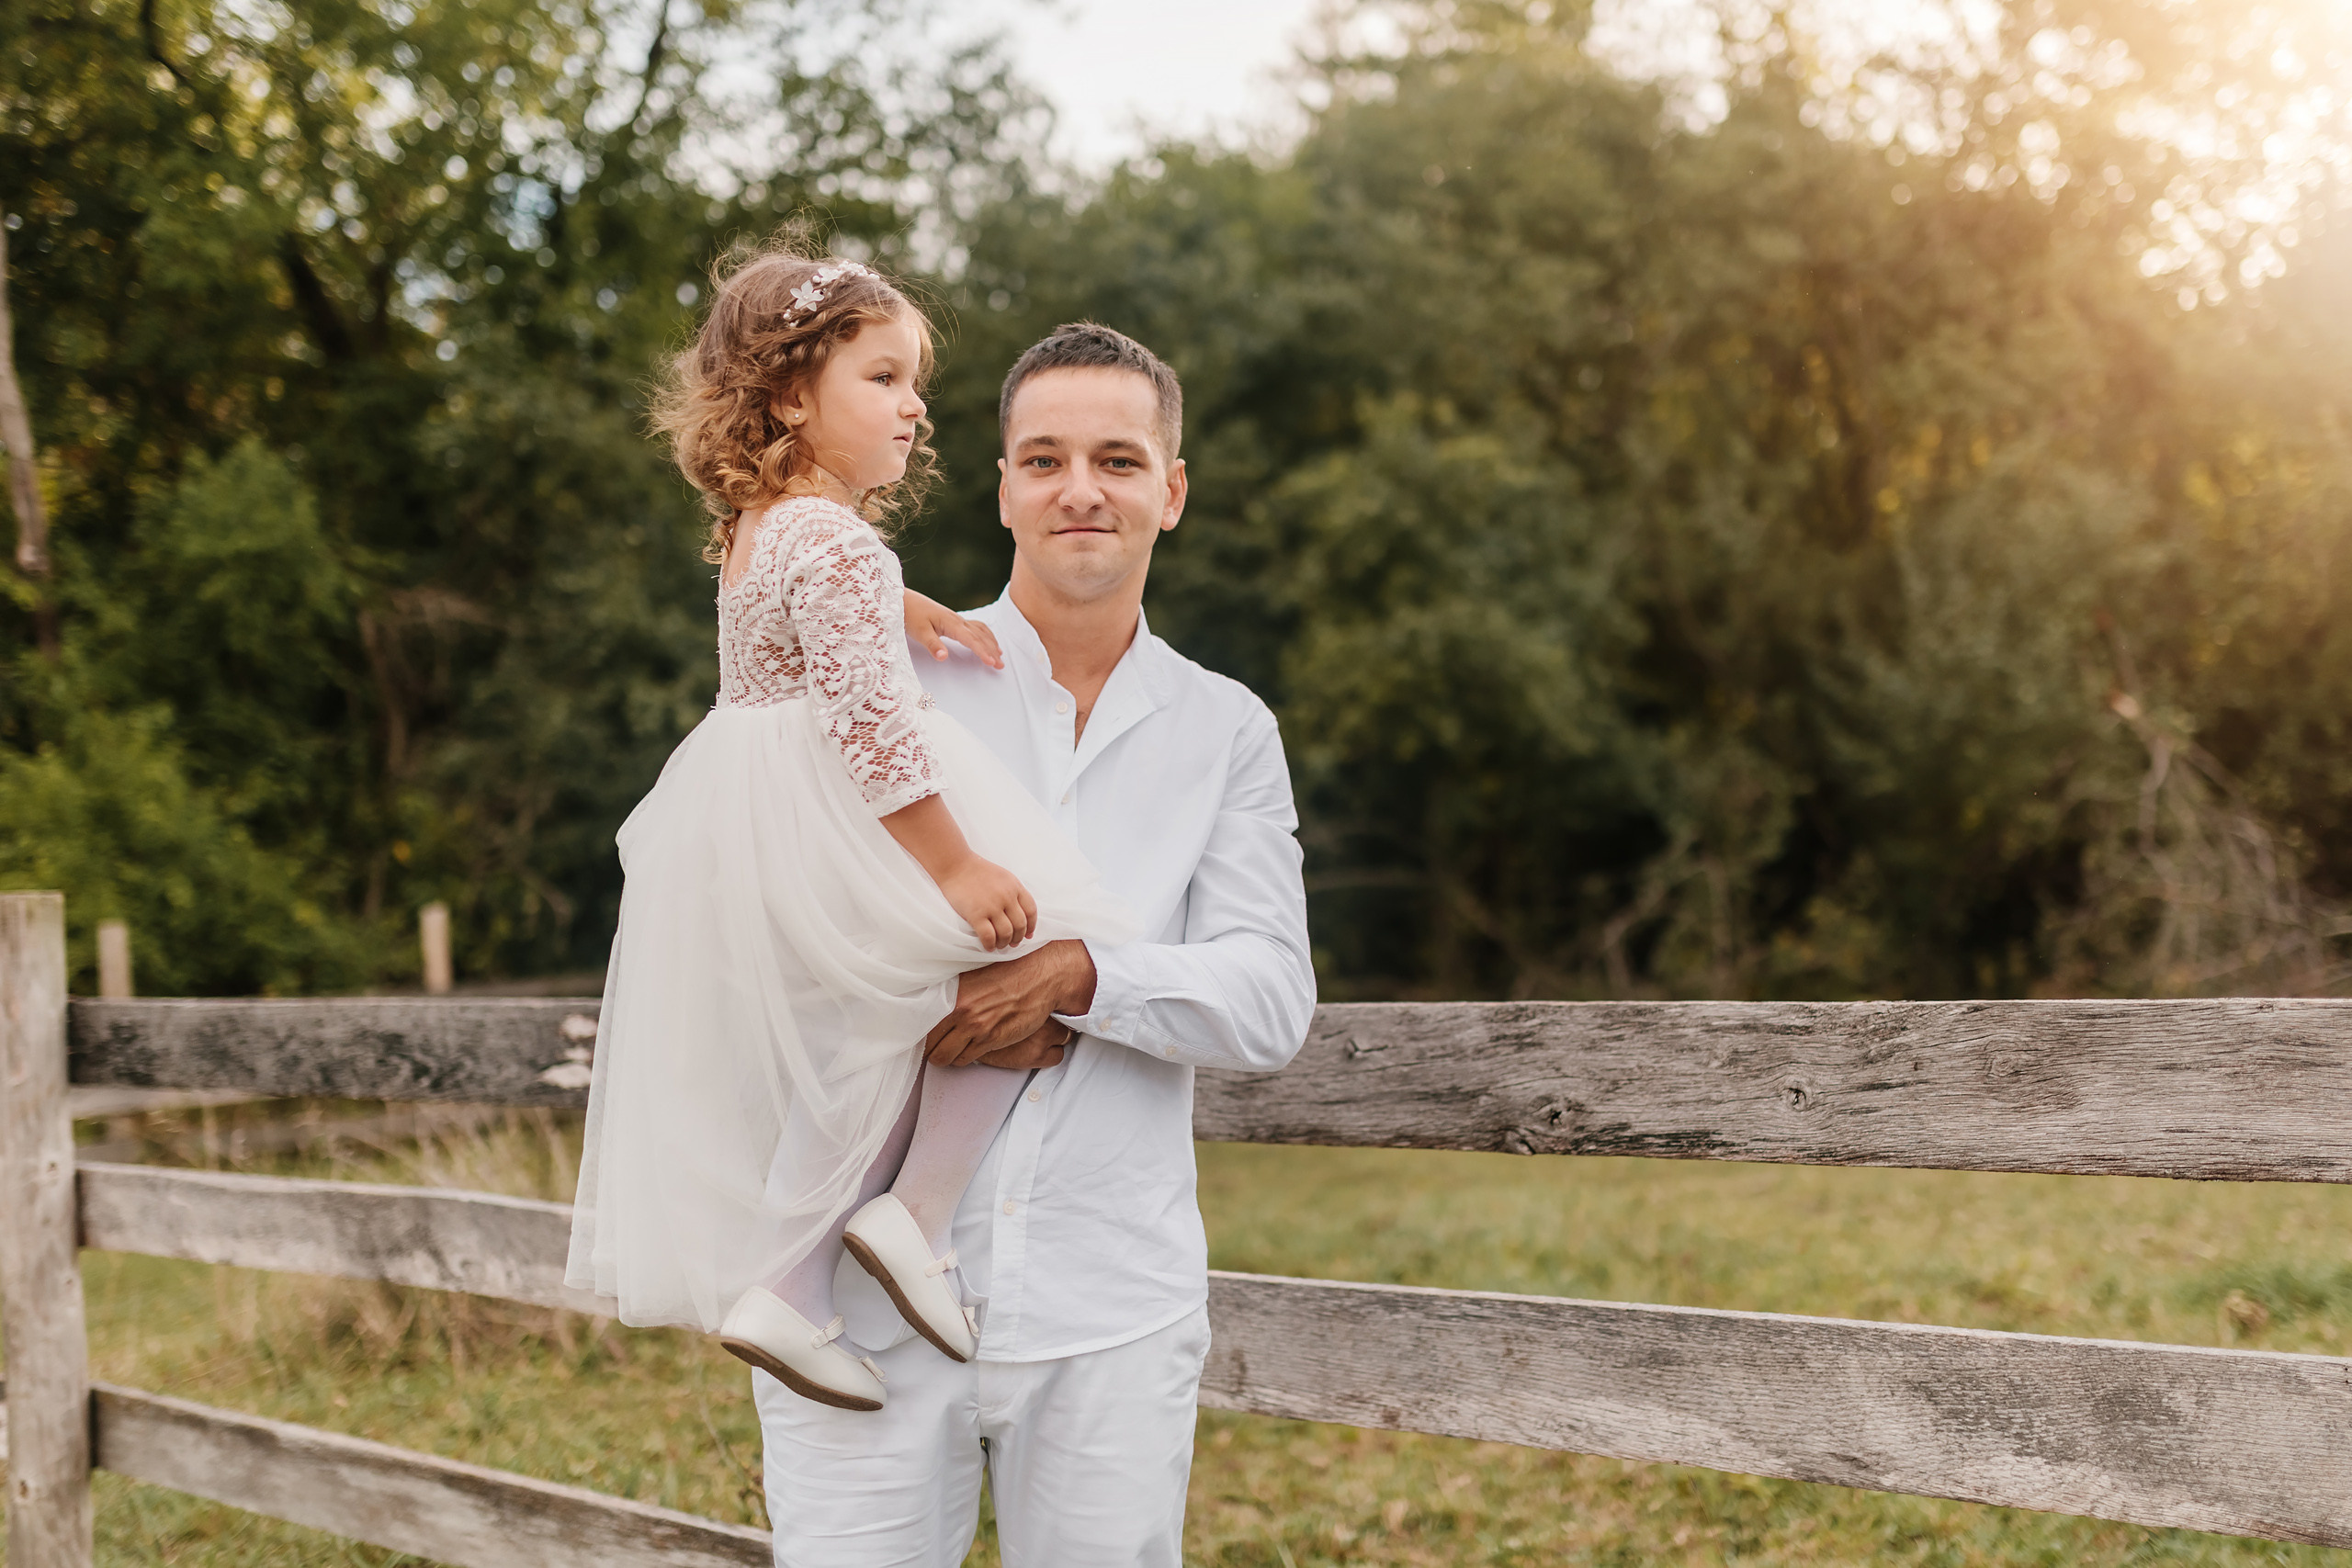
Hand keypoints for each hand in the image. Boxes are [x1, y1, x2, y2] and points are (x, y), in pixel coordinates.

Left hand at [903, 589, 1004, 668]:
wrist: (904, 600)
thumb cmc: (910, 615)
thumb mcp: (919, 632)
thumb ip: (933, 645)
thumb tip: (944, 657)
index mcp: (951, 623)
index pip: (971, 640)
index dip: (983, 651)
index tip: (992, 663)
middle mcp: (957, 620)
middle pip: (980, 636)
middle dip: (992, 650)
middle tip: (1000, 665)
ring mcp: (957, 619)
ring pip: (980, 630)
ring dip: (991, 642)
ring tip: (1000, 655)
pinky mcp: (953, 620)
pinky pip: (975, 626)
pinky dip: (985, 634)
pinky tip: (988, 639)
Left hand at [925, 940, 1097, 1065]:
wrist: (1040, 977)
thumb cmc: (1008, 974)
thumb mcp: (974, 976)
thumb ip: (953, 991)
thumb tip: (931, 1002)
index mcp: (952, 991)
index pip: (921, 1021)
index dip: (920, 1032)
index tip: (922, 1035)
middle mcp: (960, 1009)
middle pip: (929, 1045)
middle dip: (931, 1050)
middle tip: (935, 1047)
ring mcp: (975, 1026)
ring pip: (944, 1057)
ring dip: (947, 1057)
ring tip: (952, 1049)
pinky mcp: (991, 1039)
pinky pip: (966, 1059)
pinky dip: (964, 1058)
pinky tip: (969, 1049)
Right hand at [936, 855, 1036, 951]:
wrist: (955, 865)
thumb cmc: (978, 871)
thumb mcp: (1004, 876)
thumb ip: (1014, 892)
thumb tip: (1021, 914)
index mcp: (1015, 886)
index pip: (1031, 911)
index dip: (1031, 926)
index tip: (1028, 935)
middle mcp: (1007, 897)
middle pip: (1020, 925)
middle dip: (1018, 938)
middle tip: (1012, 943)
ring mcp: (992, 906)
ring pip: (1006, 933)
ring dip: (1004, 943)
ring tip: (1000, 945)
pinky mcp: (976, 914)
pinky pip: (988, 936)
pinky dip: (990, 945)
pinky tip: (988, 946)